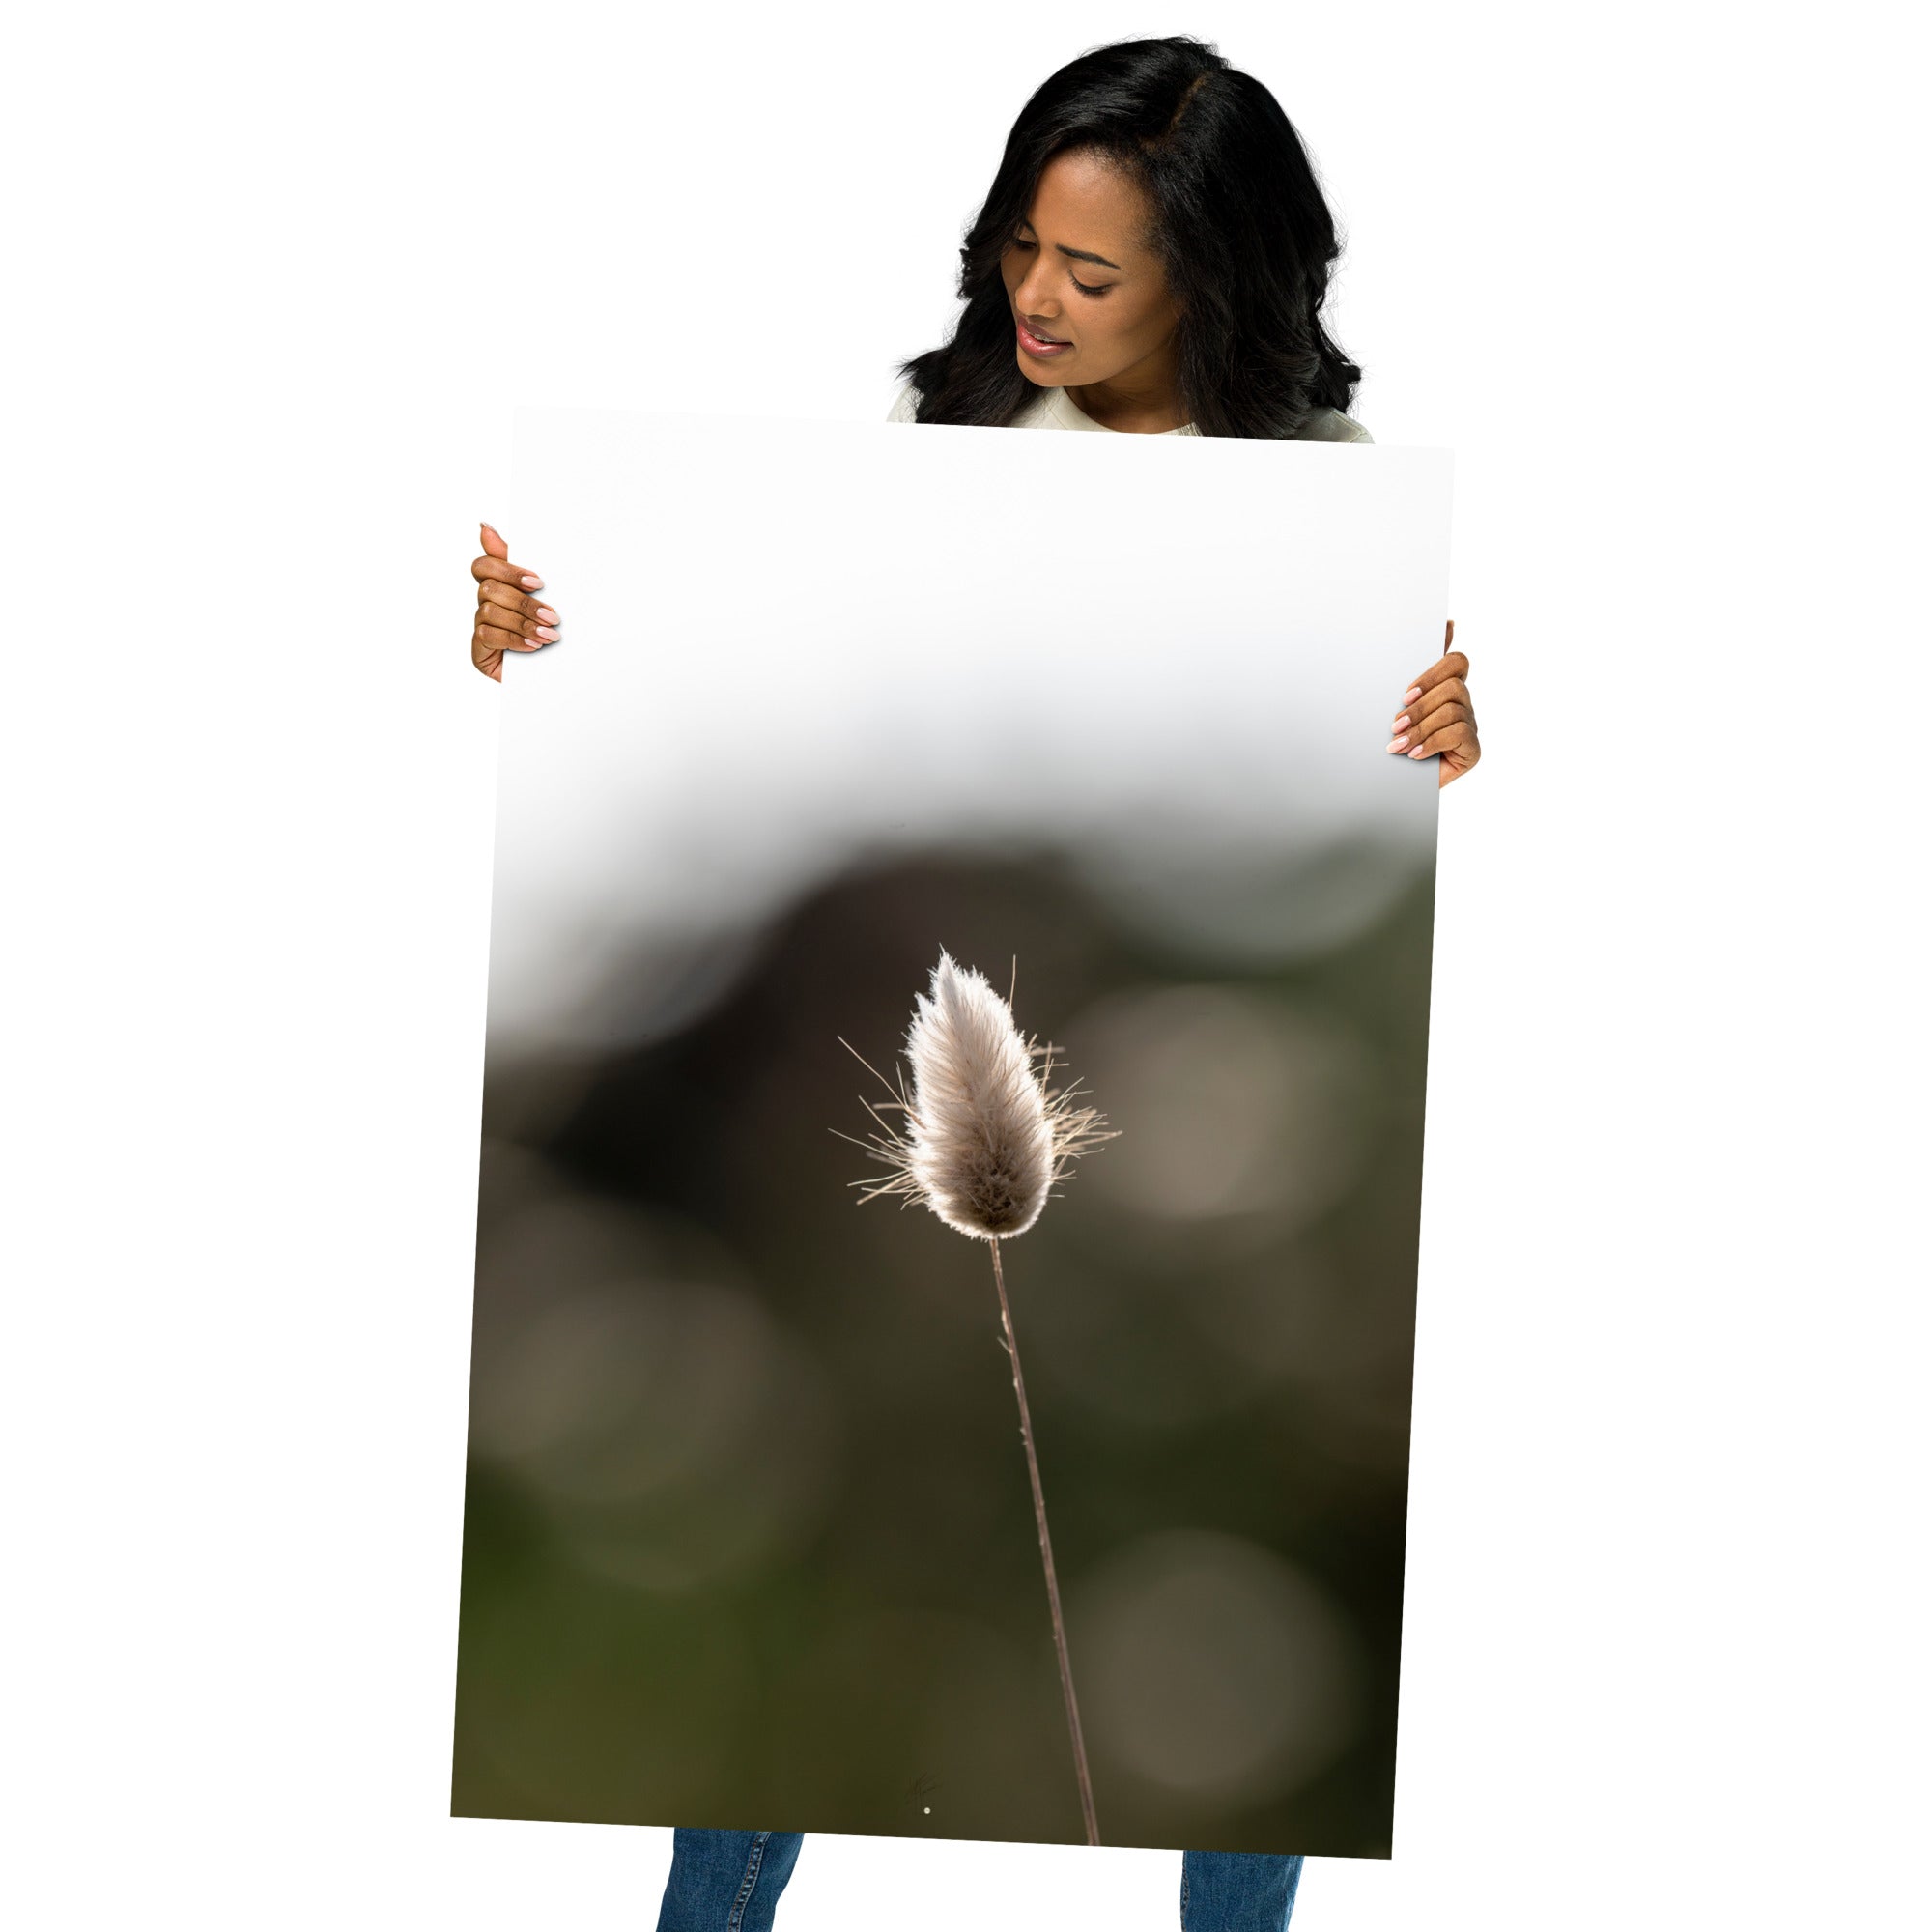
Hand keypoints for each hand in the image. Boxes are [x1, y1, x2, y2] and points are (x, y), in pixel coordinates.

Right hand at [471, 522, 559, 680]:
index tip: (537, 582)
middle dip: (524, 602)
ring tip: (549, 635)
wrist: (560, 677)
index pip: (484, 565)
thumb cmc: (550, 633)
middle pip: (489, 588)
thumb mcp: (545, 597)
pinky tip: (533, 646)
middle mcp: (486, 605)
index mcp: (499, 587)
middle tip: (553, 616)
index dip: (507, 570)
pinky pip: (488, 636)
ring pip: (489, 611)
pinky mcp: (479, 651)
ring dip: (523, 622)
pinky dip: (514, 639)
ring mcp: (481, 627)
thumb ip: (521, 566)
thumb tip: (484, 526)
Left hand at [1386, 620, 1478, 786]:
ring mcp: (1470, 726)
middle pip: (1453, 686)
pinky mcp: (1473, 750)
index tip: (1405, 693)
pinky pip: (1459, 733)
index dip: (1433, 672)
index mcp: (1446, 687)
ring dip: (1420, 727)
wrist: (1391, 785)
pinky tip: (1414, 754)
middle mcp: (1463, 703)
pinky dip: (1432, 743)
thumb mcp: (1397, 706)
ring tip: (1398, 744)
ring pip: (1452, 710)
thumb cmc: (1394, 741)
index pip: (1456, 661)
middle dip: (1420, 706)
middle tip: (1395, 724)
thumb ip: (1413, 673)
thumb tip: (1446, 625)